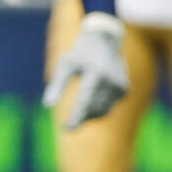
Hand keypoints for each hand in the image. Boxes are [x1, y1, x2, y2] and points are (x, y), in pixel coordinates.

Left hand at [43, 12, 128, 129]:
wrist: (105, 42)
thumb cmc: (80, 53)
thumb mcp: (66, 64)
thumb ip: (57, 84)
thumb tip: (47, 104)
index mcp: (96, 73)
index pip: (86, 101)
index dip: (77, 116)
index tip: (67, 128)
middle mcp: (112, 81)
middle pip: (95, 108)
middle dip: (82, 118)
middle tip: (69, 126)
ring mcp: (121, 87)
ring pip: (104, 111)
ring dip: (90, 117)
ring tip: (77, 118)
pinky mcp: (124, 91)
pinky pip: (109, 106)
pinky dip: (98, 110)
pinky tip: (88, 106)